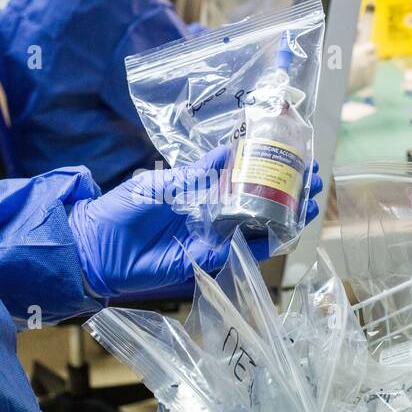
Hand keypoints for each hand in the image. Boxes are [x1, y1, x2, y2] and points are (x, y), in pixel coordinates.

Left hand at [69, 146, 321, 297]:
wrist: (97, 247)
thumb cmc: (122, 209)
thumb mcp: (162, 183)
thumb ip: (196, 173)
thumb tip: (228, 151)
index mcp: (200, 189)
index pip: (243, 176)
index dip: (269, 166)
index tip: (295, 153)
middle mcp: (211, 213)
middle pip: (259, 201)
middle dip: (288, 190)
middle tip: (314, 178)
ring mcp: (212, 237)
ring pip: (257, 227)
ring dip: (284, 215)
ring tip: (310, 200)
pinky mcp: (207, 260)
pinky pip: (241, 252)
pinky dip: (264, 243)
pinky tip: (286, 230)